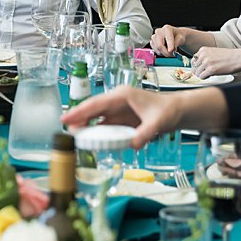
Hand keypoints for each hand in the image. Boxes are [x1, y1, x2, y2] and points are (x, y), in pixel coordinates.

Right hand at [60, 87, 179, 148]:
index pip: (96, 104)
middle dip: (77, 118)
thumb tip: (133, 145)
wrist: (175, 111)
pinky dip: (94, 131)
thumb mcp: (158, 122)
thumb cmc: (167, 111)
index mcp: (122, 96)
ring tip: (72, 135)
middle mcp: (116, 101)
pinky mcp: (119, 119)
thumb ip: (145, 133)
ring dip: (84, 126)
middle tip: (65, 128)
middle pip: (92, 109)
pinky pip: (103, 125)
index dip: (80, 111)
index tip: (66, 118)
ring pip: (95, 117)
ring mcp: (117, 110)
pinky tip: (87, 139)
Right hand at [149, 25, 185, 56]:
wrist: (175, 36)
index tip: (171, 51)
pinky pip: (155, 51)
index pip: (167, 38)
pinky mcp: (152, 42)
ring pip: (157, 49)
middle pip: (160, 45)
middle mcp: (159, 31)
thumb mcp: (181, 38)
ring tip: (170, 51)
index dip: (169, 45)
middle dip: (166, 52)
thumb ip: (177, 43)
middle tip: (173, 55)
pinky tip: (165, 49)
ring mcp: (154, 36)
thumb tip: (172, 49)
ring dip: (164, 53)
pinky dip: (161, 53)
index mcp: (167, 28)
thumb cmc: (178, 36)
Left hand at [188, 46, 240, 77]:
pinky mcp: (211, 70)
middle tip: (205, 72)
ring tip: (209, 74)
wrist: (240, 58)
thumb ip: (205, 56)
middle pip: (194, 67)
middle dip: (199, 71)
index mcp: (203, 50)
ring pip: (197, 73)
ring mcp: (207, 62)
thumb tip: (198, 65)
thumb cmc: (229, 56)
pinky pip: (202, 77)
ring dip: (202, 75)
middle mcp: (203, 55)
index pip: (193, 59)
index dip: (197, 65)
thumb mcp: (214, 52)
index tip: (200, 68)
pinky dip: (205, 78)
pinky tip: (210, 75)